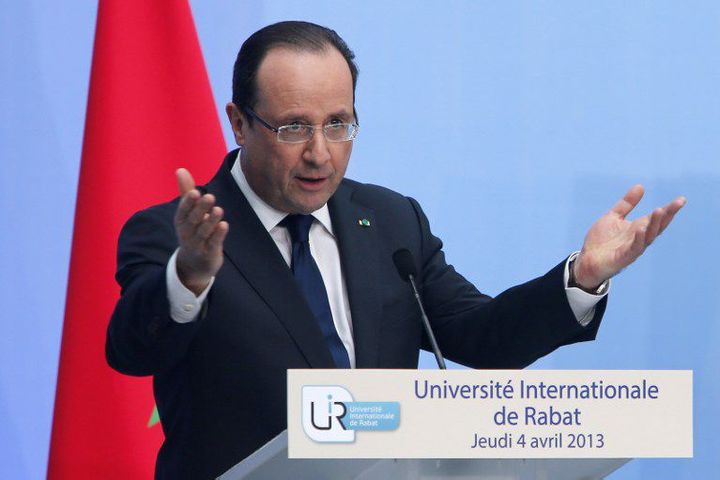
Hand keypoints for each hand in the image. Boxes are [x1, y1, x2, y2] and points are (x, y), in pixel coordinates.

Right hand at [174, 168, 228, 294]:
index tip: (195, 191)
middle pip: (193, 220)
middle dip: (200, 209)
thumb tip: (180, 169)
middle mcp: (187, 233)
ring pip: (204, 232)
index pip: (183, 211)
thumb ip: (186, 191)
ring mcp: (198, 244)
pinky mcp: (209, 253)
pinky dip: (218, 235)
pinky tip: (224, 225)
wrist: (194, 264)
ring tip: (218, 209)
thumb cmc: (192, 231)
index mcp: (181, 221)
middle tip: (209, 196)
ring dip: (211, 221)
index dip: (188, 202)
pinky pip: (214, 243)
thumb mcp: (188, 213)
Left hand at [573, 184, 685, 289]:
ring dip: (654, 224)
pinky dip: (638, 239)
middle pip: (657, 226)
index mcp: (638, 228)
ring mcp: (633, 248)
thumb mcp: (613, 217)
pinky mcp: (624, 257)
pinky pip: (634, 248)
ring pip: (648, 236)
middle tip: (678, 203)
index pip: (657, 218)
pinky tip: (640, 228)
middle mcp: (639, 238)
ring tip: (660, 211)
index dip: (669, 209)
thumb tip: (640, 186)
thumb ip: (626, 204)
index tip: (681, 199)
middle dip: (667, 215)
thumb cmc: (601, 240)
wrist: (586, 260)